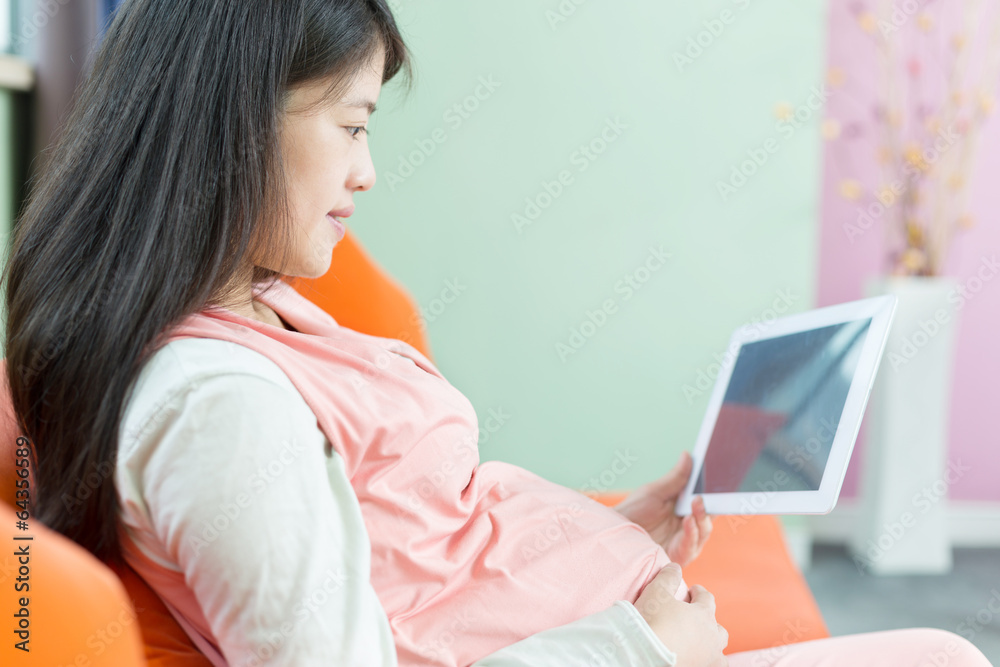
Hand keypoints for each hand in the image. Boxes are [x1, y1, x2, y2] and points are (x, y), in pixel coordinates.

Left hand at [612, 451, 711, 566]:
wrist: (616, 533)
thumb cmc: (634, 512)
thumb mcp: (655, 491)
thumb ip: (675, 478)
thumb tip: (688, 454)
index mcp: (687, 510)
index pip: (708, 501)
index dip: (717, 491)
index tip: (722, 477)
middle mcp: (690, 527)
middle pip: (709, 516)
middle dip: (711, 504)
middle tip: (706, 492)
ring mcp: (686, 542)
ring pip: (704, 530)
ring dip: (702, 516)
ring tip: (697, 502)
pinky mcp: (679, 556)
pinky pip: (691, 545)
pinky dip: (692, 532)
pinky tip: (688, 520)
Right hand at [634, 563, 728, 665]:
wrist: (645, 656)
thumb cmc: (652, 622)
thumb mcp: (656, 592)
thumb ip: (668, 577)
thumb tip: (675, 567)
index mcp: (704, 615)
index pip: (707, 599)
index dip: (699, 593)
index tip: (693, 590)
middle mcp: (711, 638)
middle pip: (718, 628)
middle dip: (708, 622)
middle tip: (694, 619)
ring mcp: (708, 659)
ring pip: (719, 653)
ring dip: (711, 647)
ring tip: (698, 645)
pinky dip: (706, 663)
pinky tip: (696, 661)